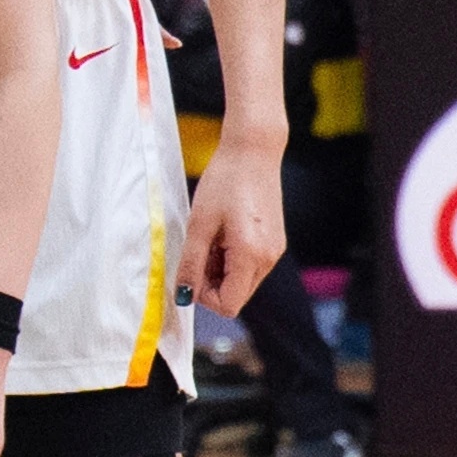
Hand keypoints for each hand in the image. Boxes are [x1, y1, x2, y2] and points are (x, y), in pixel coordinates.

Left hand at [178, 134, 287, 315]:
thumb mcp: (199, 223)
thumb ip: (191, 263)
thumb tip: (183, 295)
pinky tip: (223, 232)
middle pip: (236, 296)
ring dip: (221, 269)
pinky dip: (232, 258)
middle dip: (211, 282)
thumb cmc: (225, 181)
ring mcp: (274, 252)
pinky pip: (250, 265)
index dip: (203, 295)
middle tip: (198, 249)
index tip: (190, 269)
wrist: (253, 151)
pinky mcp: (274, 243)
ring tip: (210, 236)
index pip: (228, 305)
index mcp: (252, 257)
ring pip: (242, 281)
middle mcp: (269, 260)